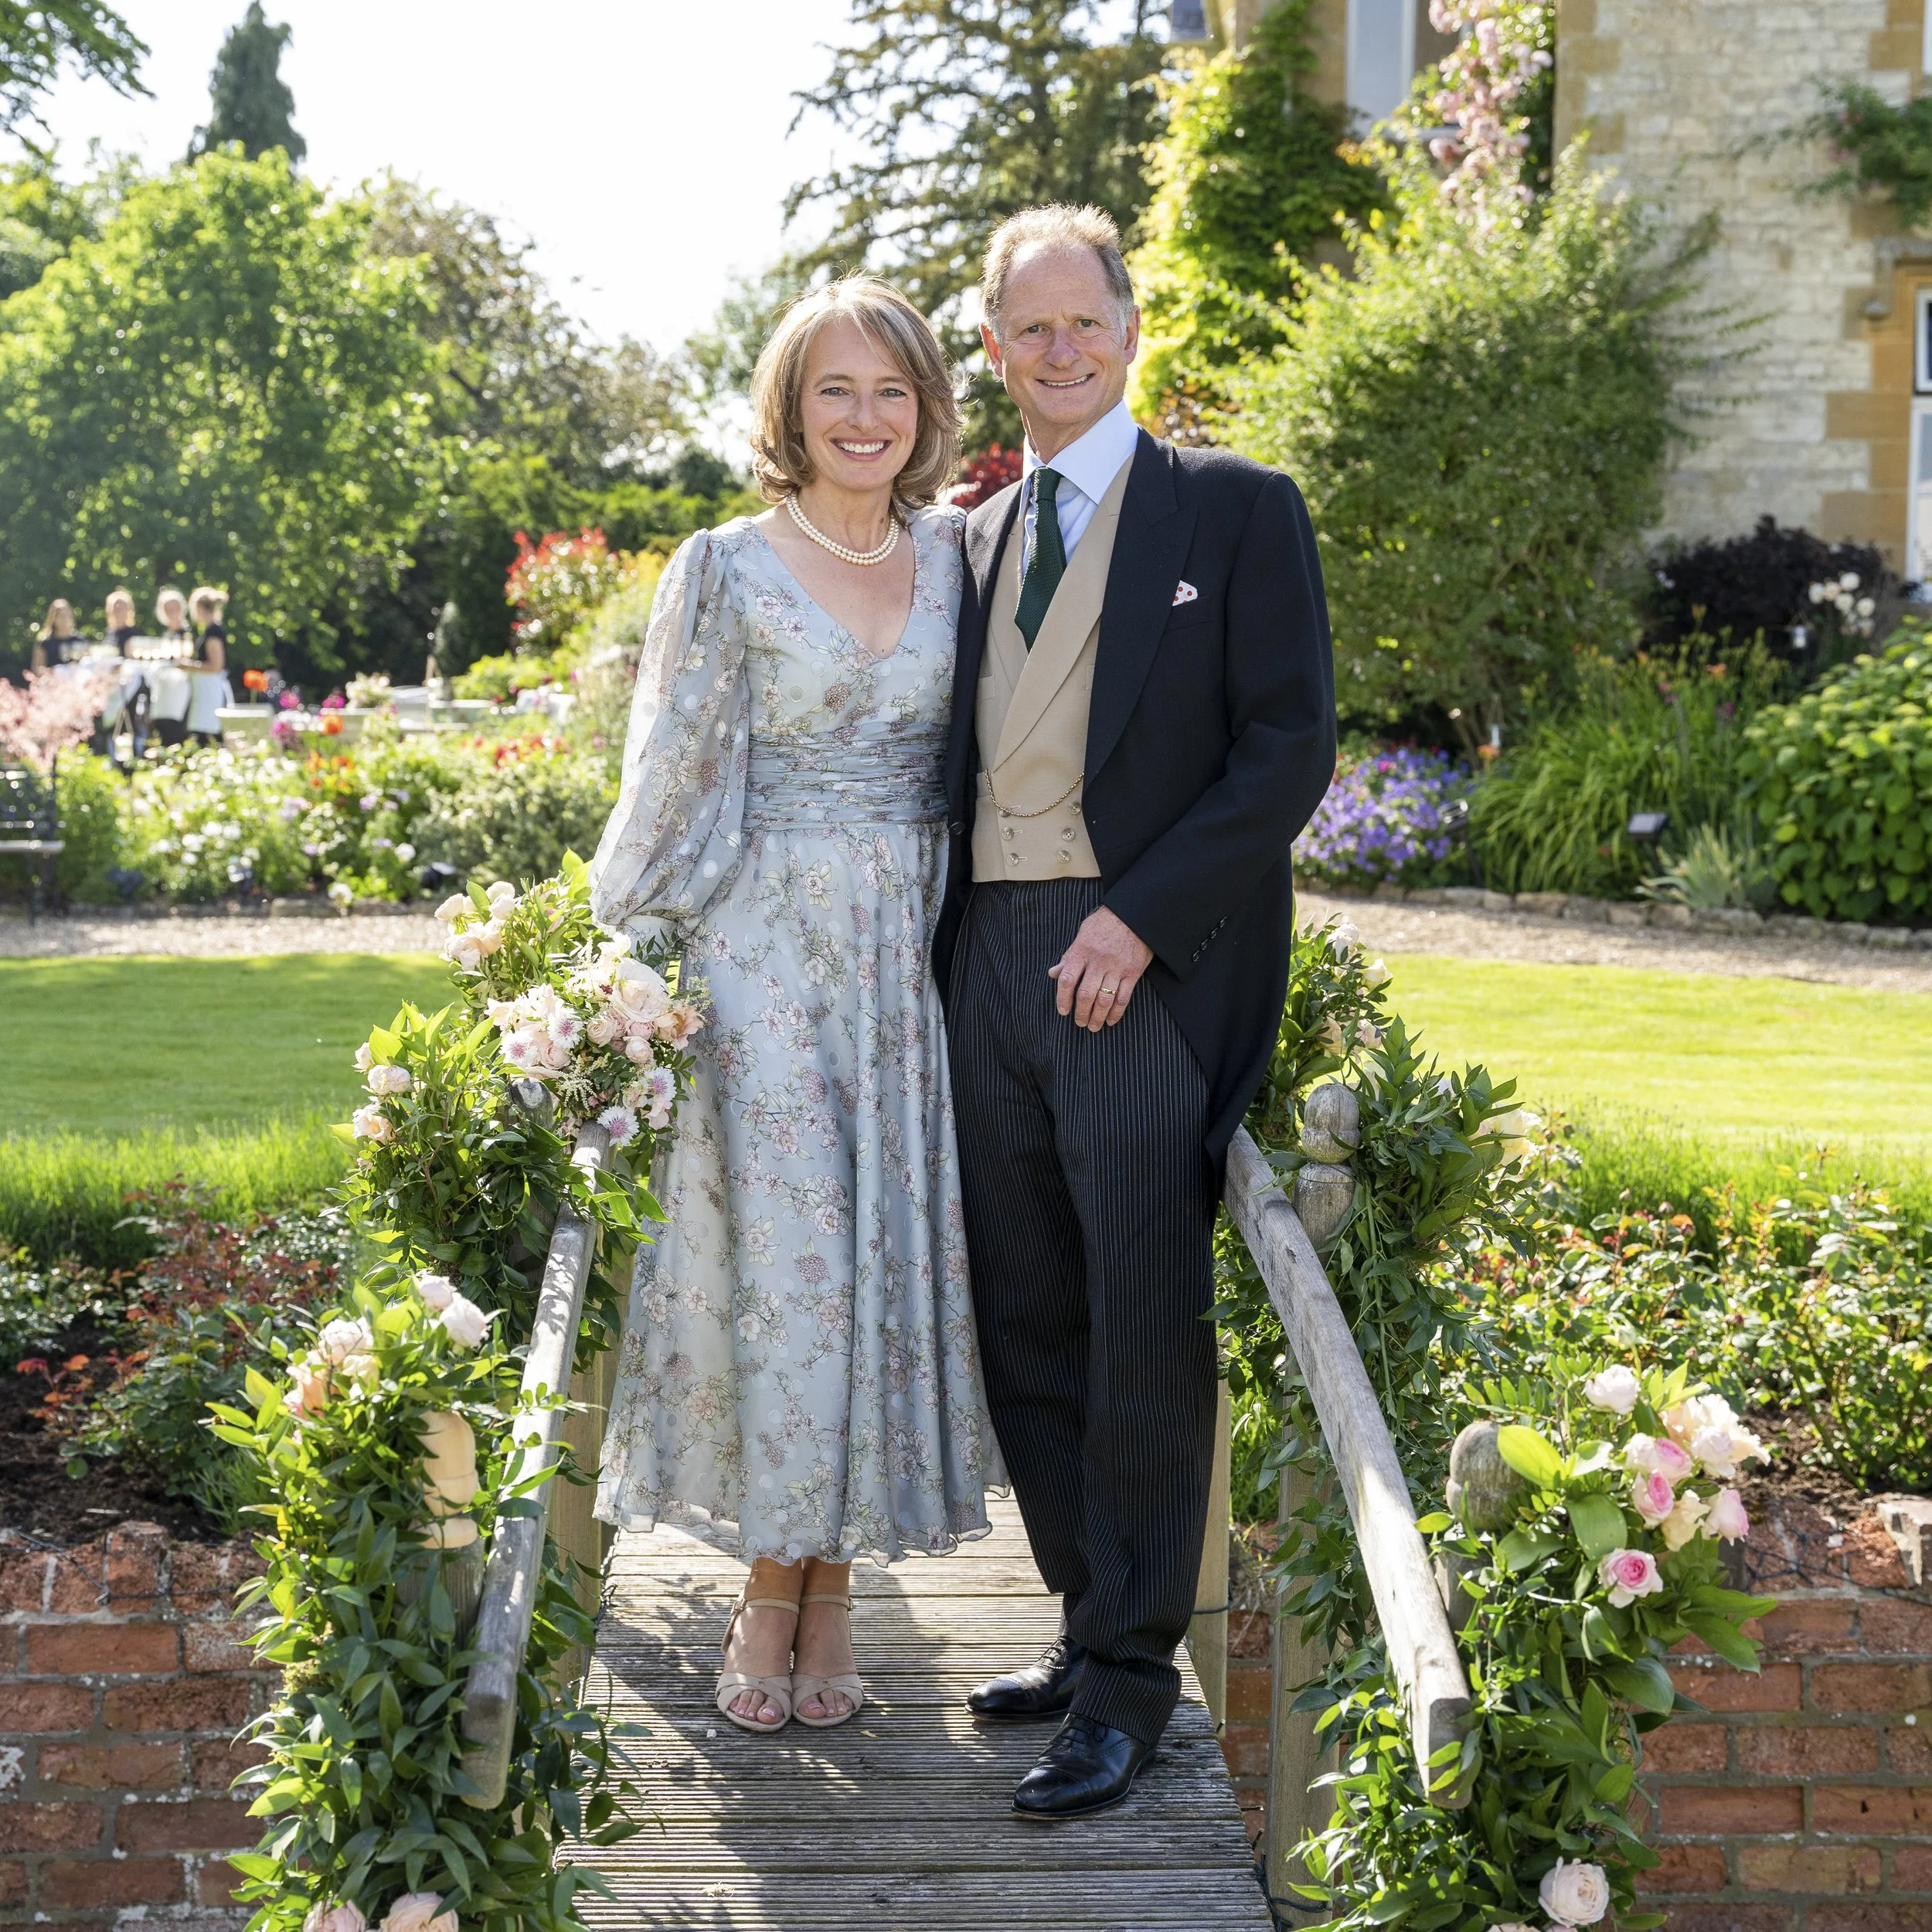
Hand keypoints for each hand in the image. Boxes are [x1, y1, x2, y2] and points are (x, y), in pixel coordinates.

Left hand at [1049, 907, 1153, 1031]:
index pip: (1067, 979)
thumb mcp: (1082, 933)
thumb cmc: (1105, 922)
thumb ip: (1069, 955)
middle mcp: (1098, 961)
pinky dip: (1116, 1012)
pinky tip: (1111, 1020)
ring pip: (1104, 999)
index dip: (1062, 998)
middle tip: (1079, 1023)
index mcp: (1082, 951)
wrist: (1135, 914)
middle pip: (1085, 994)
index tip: (1063, 1011)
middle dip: (1080, 1013)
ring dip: (1097, 1017)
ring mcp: (1117, 968)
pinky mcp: (1133, 972)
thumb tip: (1054, 973)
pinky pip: (1123, 998)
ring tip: (1093, 1027)